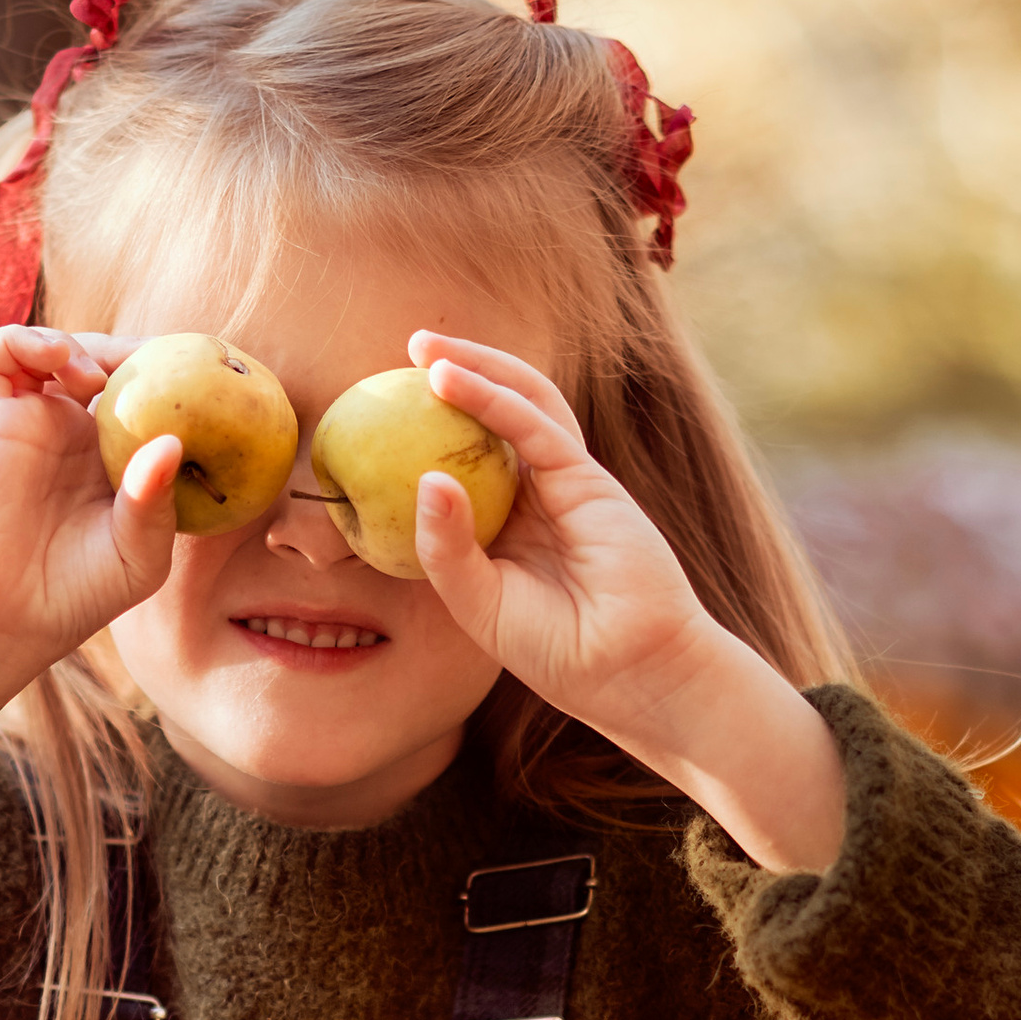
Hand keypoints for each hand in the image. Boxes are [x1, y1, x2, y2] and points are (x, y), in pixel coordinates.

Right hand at [0, 321, 185, 680]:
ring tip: (92, 374)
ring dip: (73, 341)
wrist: (5, 621)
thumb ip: (155, 504)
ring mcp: (30, 424)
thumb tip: (171, 442)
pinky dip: (17, 339)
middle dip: (124, 352)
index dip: (168, 373)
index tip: (197, 372)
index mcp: (116, 459)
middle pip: (100, 361)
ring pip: (46, 349)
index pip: (146, 396)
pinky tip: (54, 359)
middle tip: (144, 366)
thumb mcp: (139, 558)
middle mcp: (73, 434)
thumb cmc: (78, 598)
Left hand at [407, 329, 845, 870]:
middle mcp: (541, 494)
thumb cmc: (559, 653)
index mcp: (514, 524)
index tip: (388, 402)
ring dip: (479, 369)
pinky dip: (494, 401)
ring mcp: (568, 483)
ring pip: (525, 404)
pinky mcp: (590, 483)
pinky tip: (454, 383)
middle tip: (410, 347)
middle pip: (500, 414)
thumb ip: (446, 547)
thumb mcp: (480, 604)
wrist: (632, 673)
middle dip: (459, 372)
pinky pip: (537, 429)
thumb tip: (424, 478)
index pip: (474, 457)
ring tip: (428, 351)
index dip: (438, 423)